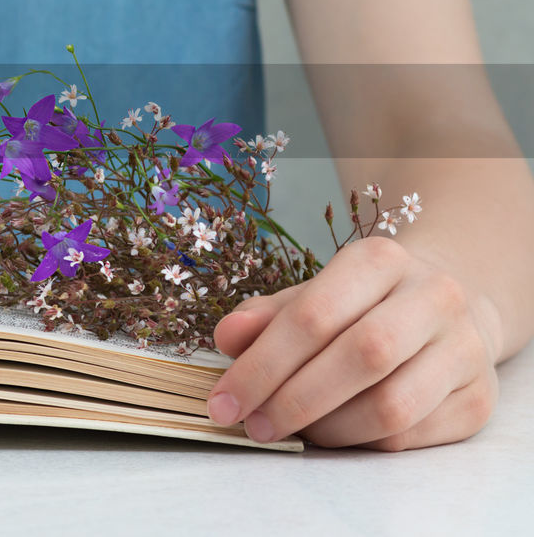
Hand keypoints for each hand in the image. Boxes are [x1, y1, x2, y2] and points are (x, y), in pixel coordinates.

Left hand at [206, 236, 501, 449]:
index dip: (262, 365)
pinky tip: (337, 432)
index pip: (314, 315)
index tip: (223, 401)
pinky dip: (363, 443)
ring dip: (330, 428)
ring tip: (296, 429)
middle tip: (254, 426)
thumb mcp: (310, 295)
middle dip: (293, 400)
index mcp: (381, 259)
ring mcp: (464, 348)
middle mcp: (434, 296)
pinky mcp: (479, 397)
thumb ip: (265, 316)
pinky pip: (412, 436)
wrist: (444, 306)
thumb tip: (227, 337)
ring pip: (392, 406)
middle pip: (361, 356)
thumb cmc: (360, 305)